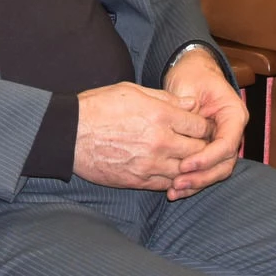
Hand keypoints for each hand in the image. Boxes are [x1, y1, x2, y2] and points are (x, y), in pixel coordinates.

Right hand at [72, 80, 212, 190]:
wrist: (70, 134)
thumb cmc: (98, 106)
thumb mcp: (132, 91)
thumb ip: (166, 98)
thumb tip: (192, 103)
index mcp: (160, 115)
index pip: (199, 125)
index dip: (206, 125)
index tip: (204, 126)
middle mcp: (160, 141)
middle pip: (198, 150)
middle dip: (204, 147)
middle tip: (204, 145)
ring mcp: (150, 164)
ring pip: (185, 170)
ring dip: (191, 166)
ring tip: (190, 161)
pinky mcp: (138, 180)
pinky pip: (166, 184)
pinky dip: (174, 180)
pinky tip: (173, 173)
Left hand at [160, 46, 246, 197]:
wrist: (192, 74)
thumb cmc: (191, 76)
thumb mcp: (189, 85)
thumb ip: (187, 106)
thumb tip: (184, 126)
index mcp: (234, 114)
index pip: (227, 144)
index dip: (207, 157)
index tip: (184, 164)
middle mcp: (232, 132)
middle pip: (224, 163)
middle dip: (202, 176)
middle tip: (178, 183)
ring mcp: (222, 143)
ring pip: (216, 171)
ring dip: (197, 183)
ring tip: (174, 190)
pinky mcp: (209, 151)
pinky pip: (205, 170)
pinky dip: (192, 180)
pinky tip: (173, 189)